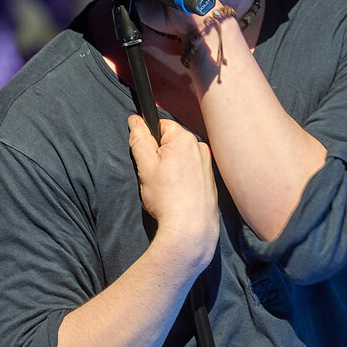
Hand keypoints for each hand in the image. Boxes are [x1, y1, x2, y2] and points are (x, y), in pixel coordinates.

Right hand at [128, 115, 218, 271]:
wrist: (190, 226)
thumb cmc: (167, 197)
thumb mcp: (145, 165)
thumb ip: (139, 139)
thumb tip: (136, 120)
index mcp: (185, 139)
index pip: (161, 125)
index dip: (149, 140)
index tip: (145, 157)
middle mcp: (200, 146)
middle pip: (171, 142)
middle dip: (159, 155)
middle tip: (153, 176)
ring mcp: (208, 162)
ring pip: (181, 157)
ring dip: (170, 167)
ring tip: (165, 188)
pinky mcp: (210, 178)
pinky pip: (191, 170)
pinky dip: (181, 178)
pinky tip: (176, 193)